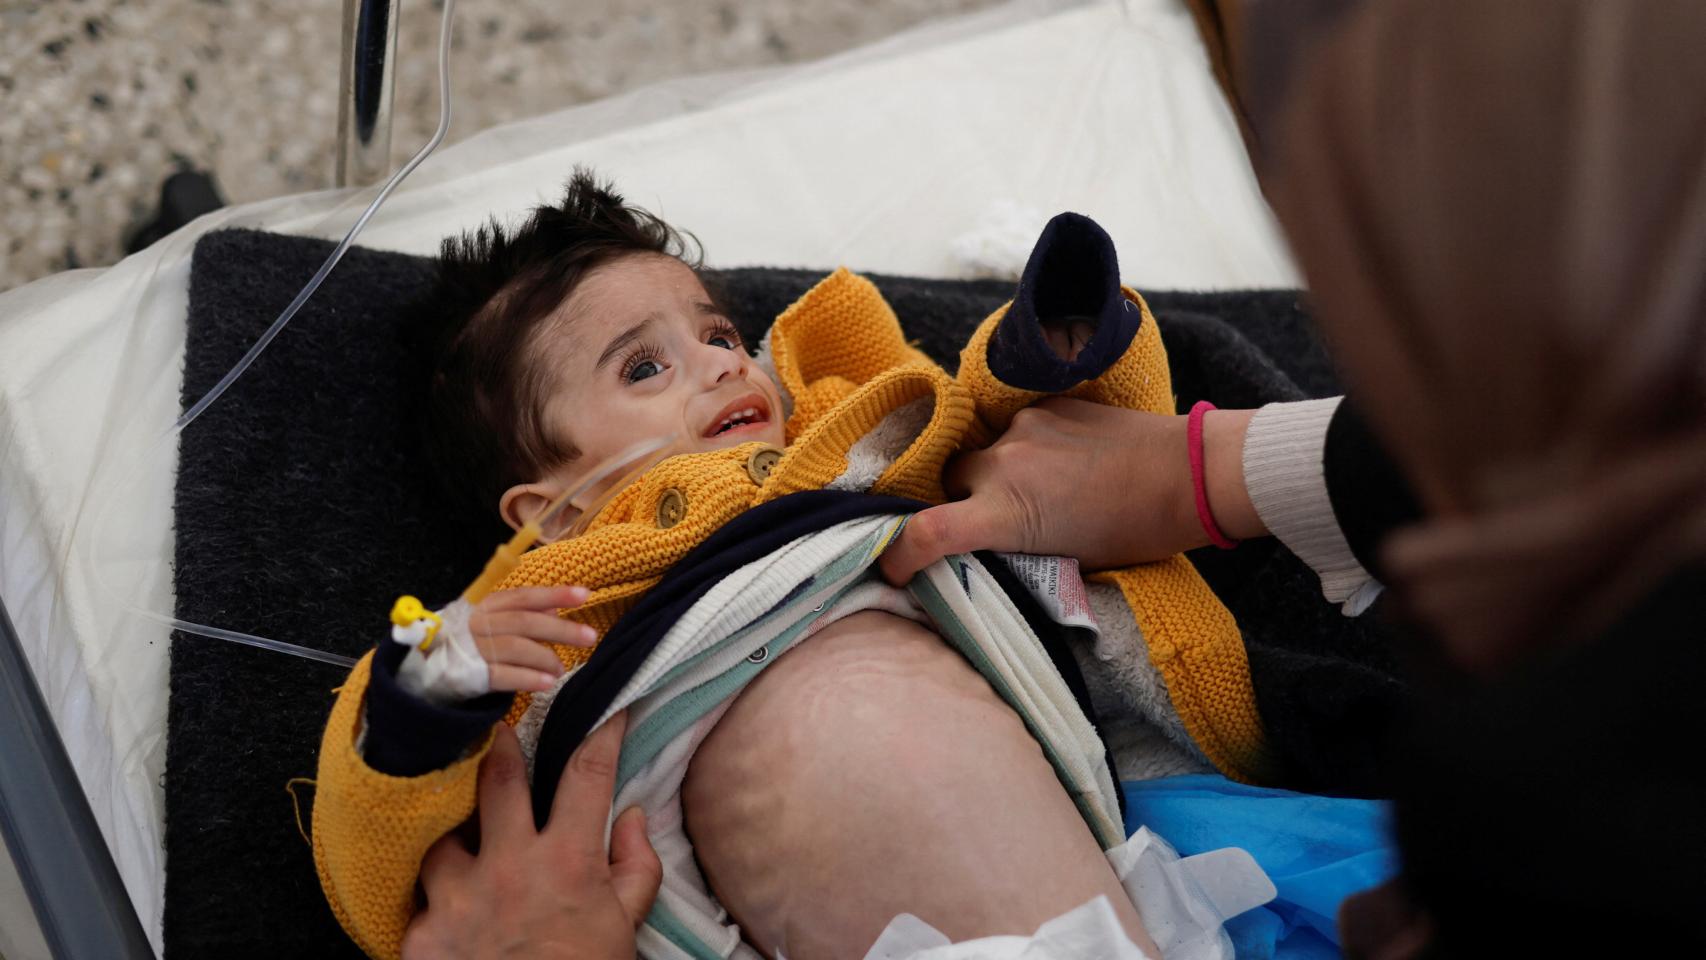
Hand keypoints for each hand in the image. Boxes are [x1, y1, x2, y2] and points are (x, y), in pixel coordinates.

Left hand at [403, 714, 660, 959]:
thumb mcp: (626, 927)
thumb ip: (635, 866)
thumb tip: (632, 816)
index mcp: (567, 862)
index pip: (587, 774)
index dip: (601, 732)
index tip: (608, 708)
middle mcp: (509, 867)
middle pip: (497, 778)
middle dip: (499, 742)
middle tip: (495, 723)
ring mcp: (457, 897)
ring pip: (442, 832)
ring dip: (453, 828)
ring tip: (458, 827)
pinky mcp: (419, 933)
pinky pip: (418, 894)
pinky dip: (431, 892)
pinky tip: (441, 896)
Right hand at [467, 586, 599, 692]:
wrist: (422, 668)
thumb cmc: (465, 641)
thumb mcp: (490, 620)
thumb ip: (521, 613)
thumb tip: (555, 609)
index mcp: (486, 605)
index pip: (524, 597)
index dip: (554, 594)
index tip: (585, 594)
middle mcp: (479, 623)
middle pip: (525, 622)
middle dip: (561, 629)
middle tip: (589, 636)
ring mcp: (473, 648)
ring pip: (516, 648)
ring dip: (545, 658)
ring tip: (562, 670)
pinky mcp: (470, 673)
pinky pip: (503, 675)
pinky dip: (527, 678)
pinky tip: (547, 683)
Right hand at [878, 398, 1264, 583]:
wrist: (1190, 473)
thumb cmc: (1136, 532)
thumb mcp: (1068, 561)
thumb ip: (1014, 551)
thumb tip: (983, 551)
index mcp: (1007, 515)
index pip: (925, 534)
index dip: (898, 555)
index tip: (894, 568)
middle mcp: (1003, 464)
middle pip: (948, 482)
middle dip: (957, 502)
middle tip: (989, 522)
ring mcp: (1024, 428)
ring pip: (981, 452)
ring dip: (993, 473)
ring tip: (1036, 489)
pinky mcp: (1046, 404)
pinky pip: (1014, 428)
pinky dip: (1025, 449)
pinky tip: (1061, 463)